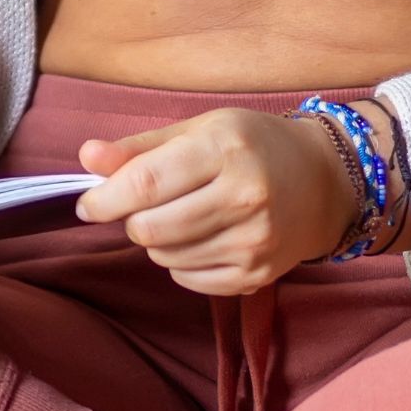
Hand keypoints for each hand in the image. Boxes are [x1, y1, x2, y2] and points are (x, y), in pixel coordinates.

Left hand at [76, 107, 356, 295]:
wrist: (324, 183)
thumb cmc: (254, 147)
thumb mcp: (200, 130)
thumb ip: (140, 148)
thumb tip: (86, 156)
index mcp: (226, 150)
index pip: (146, 184)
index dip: (105, 199)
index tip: (88, 204)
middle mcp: (245, 197)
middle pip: (149, 229)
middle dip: (133, 220)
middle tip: (146, 207)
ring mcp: (254, 241)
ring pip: (165, 258)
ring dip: (158, 241)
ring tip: (184, 217)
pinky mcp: (256, 275)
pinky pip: (188, 279)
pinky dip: (181, 263)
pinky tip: (203, 238)